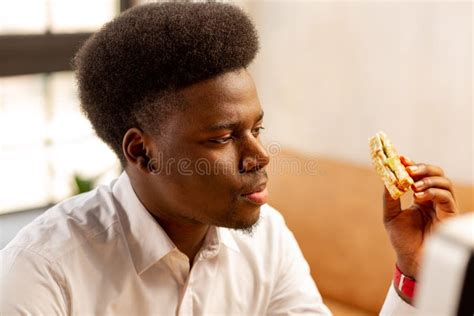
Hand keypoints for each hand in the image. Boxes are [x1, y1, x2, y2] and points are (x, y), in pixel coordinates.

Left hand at [383, 156, 457, 278]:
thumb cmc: (402, 239)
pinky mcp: (449, 214)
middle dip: (423, 167)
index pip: (419, 174)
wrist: (411, 259)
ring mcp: (442, 206)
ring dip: (428, 179)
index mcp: (420, 196)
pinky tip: (418, 196)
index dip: (412, 164)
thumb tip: (387, 177)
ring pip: (444, 181)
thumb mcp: (391, 215)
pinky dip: (432, 192)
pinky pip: (446, 197)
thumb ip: (390, 197)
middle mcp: (433, 198)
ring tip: (413, 186)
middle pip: (436, 173)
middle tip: (409, 169)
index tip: (401, 158)